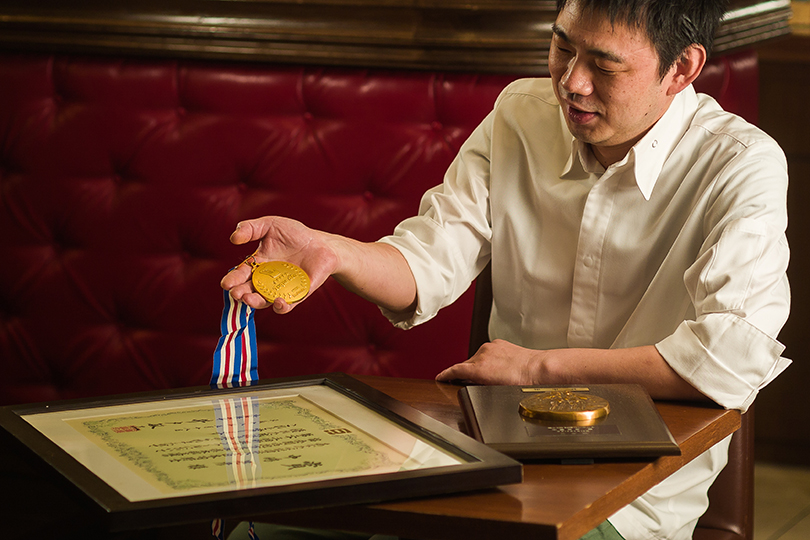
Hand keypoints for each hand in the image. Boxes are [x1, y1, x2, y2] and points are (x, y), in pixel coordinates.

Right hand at [220, 216, 338, 312]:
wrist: (322, 244)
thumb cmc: (295, 234)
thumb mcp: (270, 225)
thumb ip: (251, 228)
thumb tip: (233, 238)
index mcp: (258, 264)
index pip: (241, 274)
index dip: (233, 279)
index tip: (226, 284)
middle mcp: (267, 280)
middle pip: (250, 291)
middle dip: (241, 293)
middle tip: (236, 294)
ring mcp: (282, 289)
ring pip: (265, 301)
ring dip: (256, 302)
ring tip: (248, 300)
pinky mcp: (298, 294)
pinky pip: (288, 305)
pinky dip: (281, 306)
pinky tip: (278, 301)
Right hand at [436, 339, 541, 384]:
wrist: (539, 370)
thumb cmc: (522, 382)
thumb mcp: (494, 390)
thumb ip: (477, 385)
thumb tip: (471, 385)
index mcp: (479, 368)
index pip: (455, 370)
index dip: (445, 375)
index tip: (440, 377)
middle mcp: (482, 354)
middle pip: (465, 365)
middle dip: (465, 373)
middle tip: (468, 383)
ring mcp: (491, 347)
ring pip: (477, 358)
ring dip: (479, 366)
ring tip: (492, 377)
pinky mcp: (499, 344)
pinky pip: (488, 352)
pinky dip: (489, 359)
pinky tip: (499, 368)